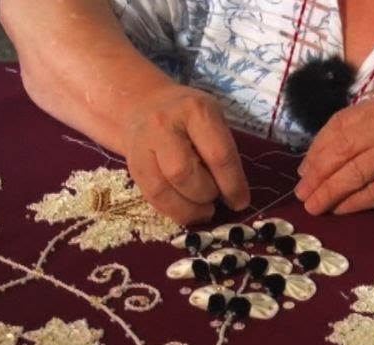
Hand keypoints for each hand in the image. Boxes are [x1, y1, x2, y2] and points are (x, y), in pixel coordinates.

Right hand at [122, 85, 250, 223]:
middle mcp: (164, 126)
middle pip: (184, 172)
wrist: (143, 105)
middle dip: (205, 194)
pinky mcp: (133, 166)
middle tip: (215, 199)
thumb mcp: (212, 119)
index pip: (217, 154)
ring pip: (162, 189)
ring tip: (202, 211)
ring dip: (188, 209)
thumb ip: (223, 152)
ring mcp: (143, 146)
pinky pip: (151, 197)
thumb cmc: (187, 116)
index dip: (231, 185)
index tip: (240, 202)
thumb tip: (233, 196)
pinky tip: (185, 210)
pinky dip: (172, 211)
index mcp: (195, 111)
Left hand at [294, 86, 373, 214]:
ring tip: (313, 205)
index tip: (304, 169)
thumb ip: (368, 133)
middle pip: (344, 147)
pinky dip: (351, 203)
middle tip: (302, 192)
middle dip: (317, 172)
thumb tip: (317, 161)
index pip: (342, 123)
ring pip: (354, 172)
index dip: (317, 148)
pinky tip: (338, 210)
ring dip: (328, 191)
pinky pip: (372, 192)